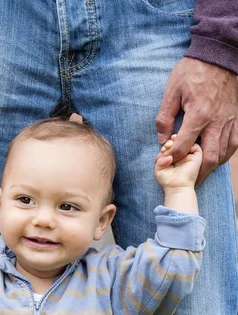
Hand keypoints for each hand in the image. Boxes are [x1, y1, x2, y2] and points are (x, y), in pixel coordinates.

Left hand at [155, 57, 237, 185]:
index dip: (172, 158)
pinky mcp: (236, 118)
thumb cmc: (192, 71)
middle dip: (196, 172)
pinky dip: (225, 154)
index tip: (163, 163)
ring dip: (211, 166)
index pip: (183, 146)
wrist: (219, 56)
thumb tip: (161, 139)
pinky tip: (216, 159)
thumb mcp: (171, 91)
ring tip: (199, 174)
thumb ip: (164, 118)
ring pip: (224, 153)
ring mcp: (229, 121)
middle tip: (186, 180)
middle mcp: (217, 122)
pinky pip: (234, 143)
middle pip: (209, 157)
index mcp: (199, 115)